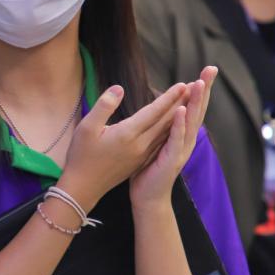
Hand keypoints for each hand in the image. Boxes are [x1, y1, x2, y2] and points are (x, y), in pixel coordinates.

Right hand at [57, 81, 188, 210]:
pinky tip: (173, 124)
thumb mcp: (86, 128)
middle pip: (164, 121)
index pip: (153, 112)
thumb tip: (119, 89)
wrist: (83, 188)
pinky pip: (159, 141)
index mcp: (128, 135)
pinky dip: (169, 129)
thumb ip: (104, 106)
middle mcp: (140, 145)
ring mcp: (141, 154)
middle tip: (193, 89)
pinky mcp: (140, 160)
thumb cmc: (81, 156)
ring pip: (164, 132)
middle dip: (179, 104)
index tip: (182, 85)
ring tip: (187, 102)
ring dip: (177, 116)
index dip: (168, 98)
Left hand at [130, 67, 216, 207]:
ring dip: (195, 102)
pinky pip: (176, 139)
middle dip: (204, 89)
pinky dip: (180, 124)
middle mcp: (187, 140)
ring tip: (198, 83)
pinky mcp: (172, 160)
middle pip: (198, 109)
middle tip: (211, 69)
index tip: (207, 69)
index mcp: (182, 134)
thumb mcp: (157, 141)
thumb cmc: (150, 168)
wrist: (148, 197)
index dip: (200, 88)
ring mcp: (181, 150)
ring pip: (191, 122)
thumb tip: (165, 106)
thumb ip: (163, 124)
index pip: (194, 106)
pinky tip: (182, 110)